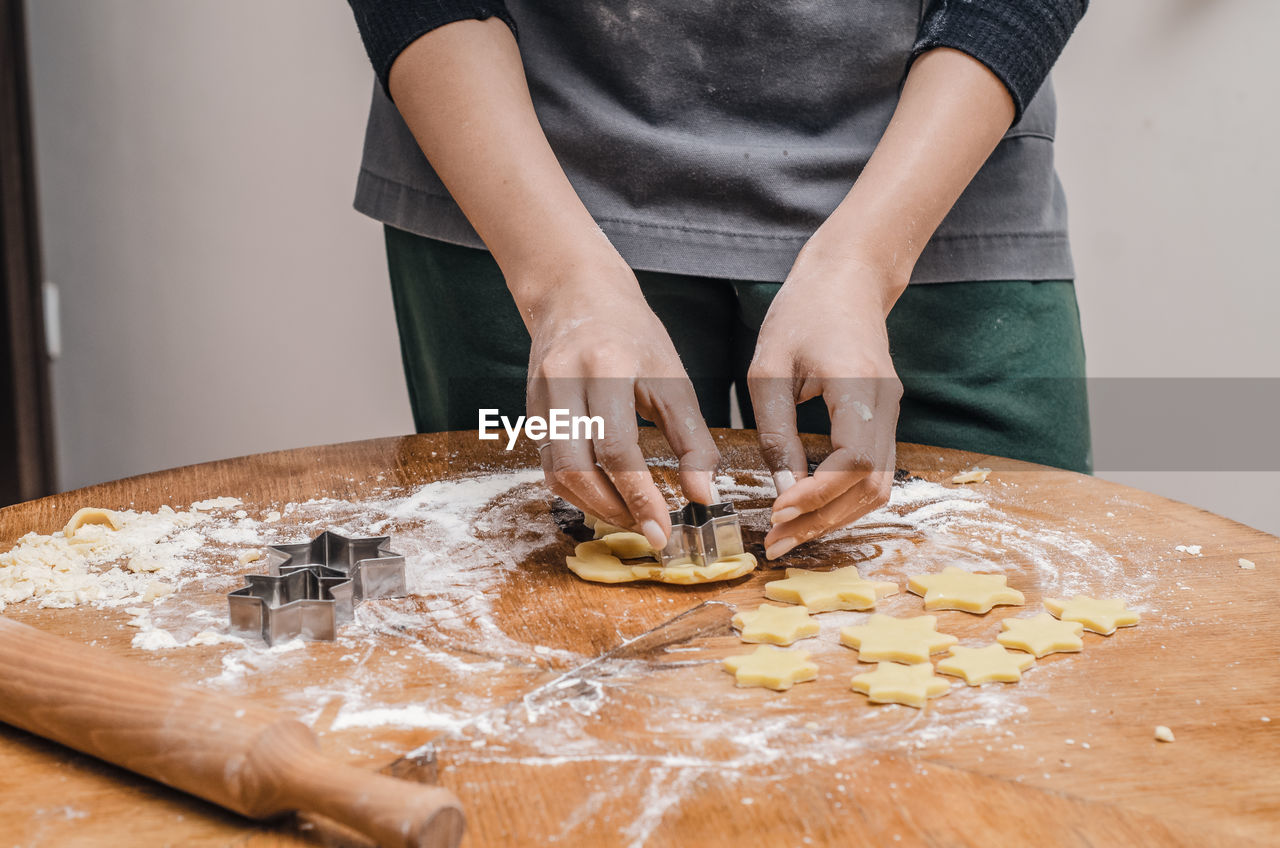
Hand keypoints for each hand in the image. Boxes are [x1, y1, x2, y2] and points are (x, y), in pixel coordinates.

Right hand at [522, 255, 719, 549]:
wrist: (576, 293)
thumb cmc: (633, 334)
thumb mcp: (673, 379)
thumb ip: (692, 440)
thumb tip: (704, 497)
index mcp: (606, 367)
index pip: (617, 449)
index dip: (640, 496)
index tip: (662, 531)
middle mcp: (564, 381)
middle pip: (576, 468)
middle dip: (612, 509)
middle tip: (646, 530)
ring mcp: (540, 396)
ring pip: (556, 471)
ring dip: (592, 505)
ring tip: (629, 516)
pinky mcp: (530, 410)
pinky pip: (548, 463)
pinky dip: (576, 489)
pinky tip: (604, 496)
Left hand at [747, 244, 904, 558]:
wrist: (847, 278)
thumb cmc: (802, 313)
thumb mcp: (769, 369)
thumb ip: (776, 432)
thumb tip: (783, 490)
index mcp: (858, 385)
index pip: (854, 460)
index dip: (819, 495)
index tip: (777, 512)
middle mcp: (885, 405)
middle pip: (872, 486)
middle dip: (824, 520)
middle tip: (776, 543)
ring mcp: (890, 413)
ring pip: (879, 487)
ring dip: (835, 516)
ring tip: (789, 535)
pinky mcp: (883, 418)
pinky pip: (874, 472)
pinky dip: (844, 499)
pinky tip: (809, 510)